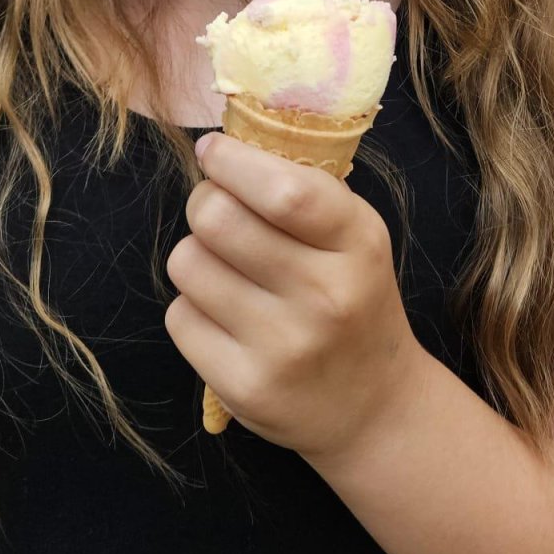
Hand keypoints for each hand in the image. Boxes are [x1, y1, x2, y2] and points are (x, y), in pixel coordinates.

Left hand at [164, 132, 427, 462]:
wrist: (374, 406)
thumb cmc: (353, 301)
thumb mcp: (355, 239)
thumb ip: (303, 192)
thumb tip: (223, 147)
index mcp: (358, 244)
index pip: (284, 190)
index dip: (234, 162)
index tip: (213, 151)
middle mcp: (325, 296)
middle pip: (218, 220)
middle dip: (205, 202)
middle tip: (216, 210)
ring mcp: (284, 346)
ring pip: (187, 264)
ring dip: (195, 257)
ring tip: (228, 272)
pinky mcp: (244, 387)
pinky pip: (180, 317)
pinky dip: (193, 308)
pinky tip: (226, 320)